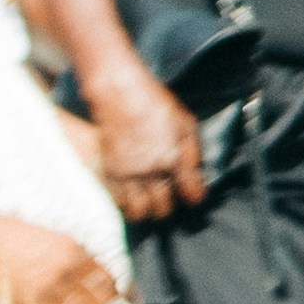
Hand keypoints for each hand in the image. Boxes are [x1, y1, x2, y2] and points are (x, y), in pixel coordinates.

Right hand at [0, 180, 120, 303]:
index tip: (129, 303)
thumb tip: (88, 277)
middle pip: (103, 299)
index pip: (110, 277)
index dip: (122, 293)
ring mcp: (50, 285)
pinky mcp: (30, 300)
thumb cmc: (8, 236)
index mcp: (75, 249)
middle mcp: (68, 267)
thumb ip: (71, 257)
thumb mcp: (49, 238)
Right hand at [82, 64, 206, 226]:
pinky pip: (117, 200)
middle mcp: (149, 172)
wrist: (118, 92)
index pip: (190, 194)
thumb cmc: (155, 103)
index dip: (195, 197)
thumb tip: (196, 173)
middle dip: (168, 208)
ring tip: (149, 202)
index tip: (194, 195)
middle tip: (170, 199)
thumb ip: (192, 152)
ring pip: (136, 211)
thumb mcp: (186, 124)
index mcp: (173, 160)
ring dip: (145, 210)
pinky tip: (131, 196)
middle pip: (161, 210)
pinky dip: (125, 203)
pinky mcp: (107, 171)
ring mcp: (126, 174)